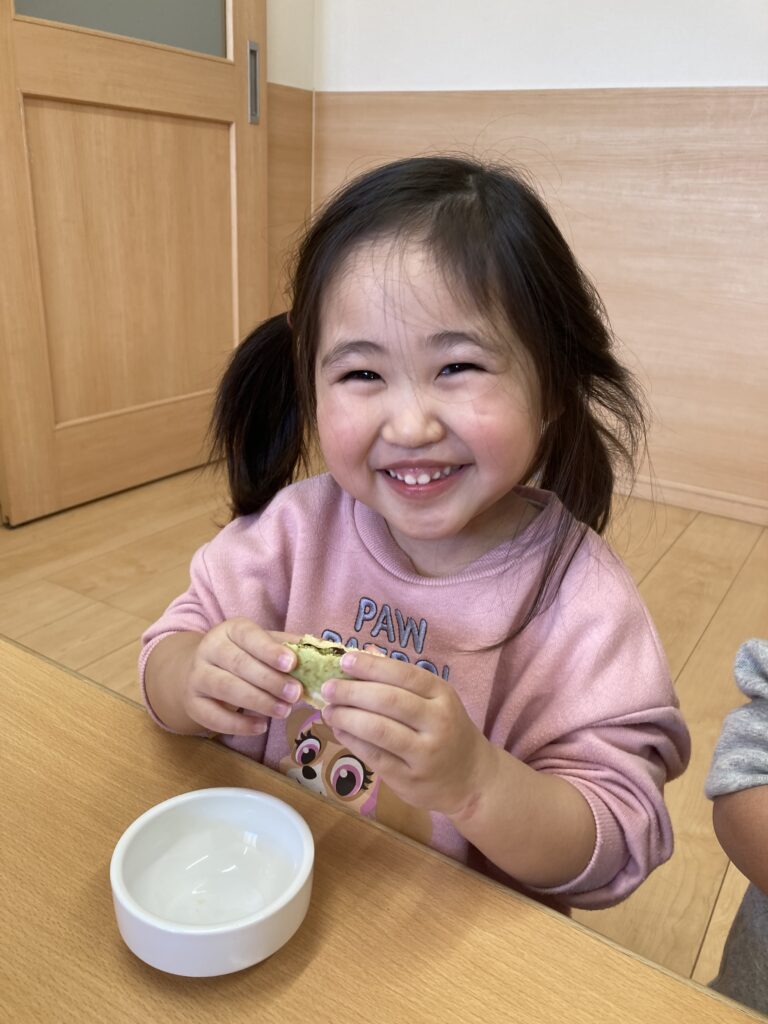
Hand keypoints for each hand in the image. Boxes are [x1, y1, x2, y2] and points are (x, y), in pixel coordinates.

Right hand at [181, 619, 300, 735]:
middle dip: (270, 680)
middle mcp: (210, 649)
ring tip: (284, 711)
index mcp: (230, 630)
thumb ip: (289, 647)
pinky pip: (213, 716)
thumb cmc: (242, 656)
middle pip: (239, 664)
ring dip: (258, 701)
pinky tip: (260, 726)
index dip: (269, 650)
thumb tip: (324, 650)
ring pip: (225, 688)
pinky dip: (238, 724)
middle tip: (296, 694)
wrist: (196, 671)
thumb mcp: (262, 644)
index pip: (248, 636)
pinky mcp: (193, 704)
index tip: (292, 663)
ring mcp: (197, 677)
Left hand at [319, 650, 492, 816]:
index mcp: (442, 694)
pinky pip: (374, 756)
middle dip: (352, 692)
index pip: (404, 674)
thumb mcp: (435, 699)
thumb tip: (364, 652)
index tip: (345, 661)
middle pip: (388, 701)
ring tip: (328, 710)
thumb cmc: (447, 730)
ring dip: (346, 717)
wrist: (471, 778)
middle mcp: (437, 722)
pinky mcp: (409, 779)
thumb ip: (402, 678)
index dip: (372, 666)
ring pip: (378, 730)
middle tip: (328, 688)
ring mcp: (424, 753)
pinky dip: (351, 740)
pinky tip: (339, 730)